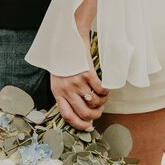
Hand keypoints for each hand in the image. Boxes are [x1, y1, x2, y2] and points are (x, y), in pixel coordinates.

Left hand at [52, 0, 103, 128]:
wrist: (67, 38)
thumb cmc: (63, 60)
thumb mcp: (58, 79)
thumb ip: (65, 93)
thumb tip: (79, 109)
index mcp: (57, 92)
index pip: (67, 116)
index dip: (79, 125)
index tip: (88, 127)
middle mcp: (66, 89)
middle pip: (84, 113)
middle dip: (95, 116)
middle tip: (100, 110)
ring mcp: (76, 81)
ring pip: (95, 102)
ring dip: (102, 102)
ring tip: (102, 97)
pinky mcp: (87, 72)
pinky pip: (101, 89)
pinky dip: (106, 91)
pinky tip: (105, 88)